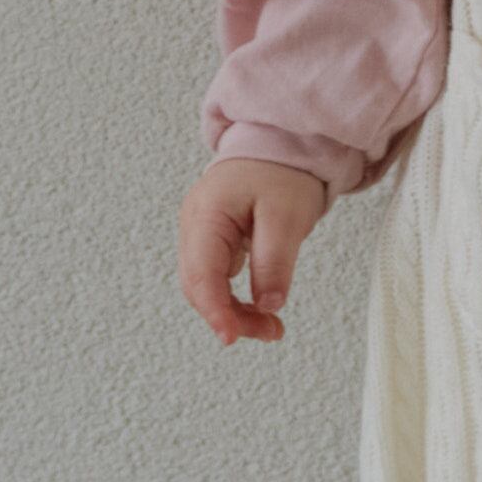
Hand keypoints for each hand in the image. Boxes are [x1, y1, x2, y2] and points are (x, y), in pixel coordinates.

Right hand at [181, 153, 333, 342]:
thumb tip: (267, 304)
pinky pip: (216, 278)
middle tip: (271, 332)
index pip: (201, 273)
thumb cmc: (282, 171)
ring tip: (272, 327)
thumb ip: (274, 260)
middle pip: (199, 286)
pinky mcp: (213, 241)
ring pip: (206, 286)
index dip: (214, 310)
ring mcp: (200, 233)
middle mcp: (194, 226)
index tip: (232, 337)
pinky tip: (260, 308)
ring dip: (234, 311)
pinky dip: (235, 298)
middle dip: (230, 316)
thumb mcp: (287, 215)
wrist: (281, 145)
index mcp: (206, 214)